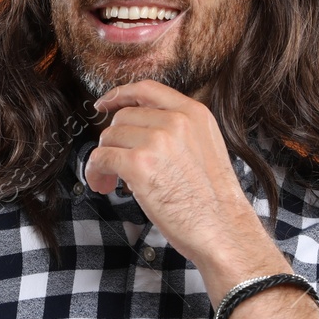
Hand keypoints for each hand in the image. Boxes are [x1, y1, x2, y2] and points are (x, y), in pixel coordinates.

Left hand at [85, 79, 287, 291]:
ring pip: (109, 137)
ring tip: (110, 182)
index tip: (104, 104)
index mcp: (194, 113)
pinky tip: (103, 186)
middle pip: (123, 117)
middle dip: (114, 141)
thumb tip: (138, 130)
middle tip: (114, 166)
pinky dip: (95, 172)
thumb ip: (177, 131)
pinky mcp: (139, 164)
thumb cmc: (213, 200)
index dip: (120, 94)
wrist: (223, 229)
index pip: (147, 88)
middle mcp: (176, 121)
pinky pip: (101, 158)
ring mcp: (157, 141)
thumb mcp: (205, 147)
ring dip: (103, 159)